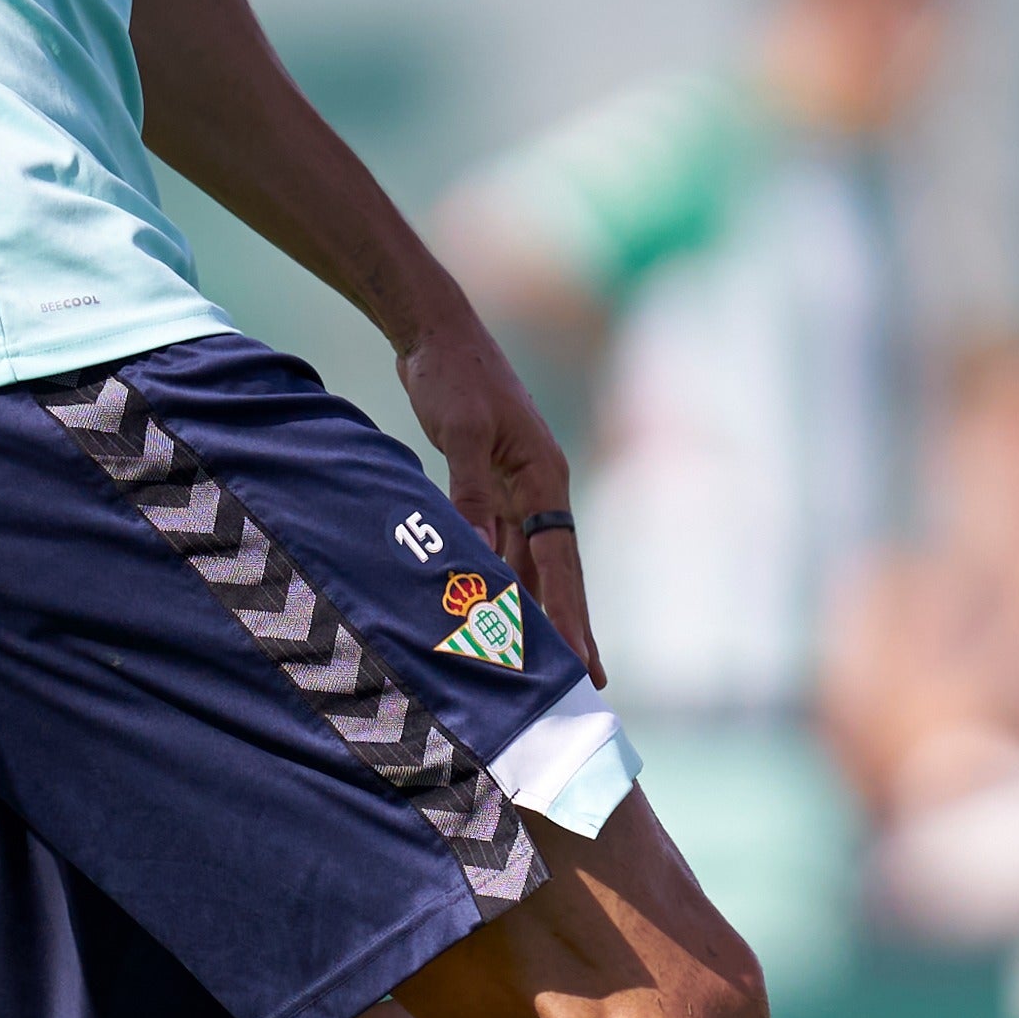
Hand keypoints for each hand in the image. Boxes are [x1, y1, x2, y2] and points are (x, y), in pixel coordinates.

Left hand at [396, 308, 603, 688]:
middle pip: (557, 572)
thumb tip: (476, 550)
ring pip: (528, 564)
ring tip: (538, 664)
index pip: (561, 561)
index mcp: (545, 476)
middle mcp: (539, 488)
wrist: (435, 334)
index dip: (571, 616)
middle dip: (569, 627)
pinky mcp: (489, 485)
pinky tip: (493, 611)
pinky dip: (497, 580)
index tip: (580, 662)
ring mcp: (516, 488)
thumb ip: (469, 491)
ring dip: (531, 610)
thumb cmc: (454, 375)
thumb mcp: (461, 431)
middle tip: (583, 683)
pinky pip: (499, 546)